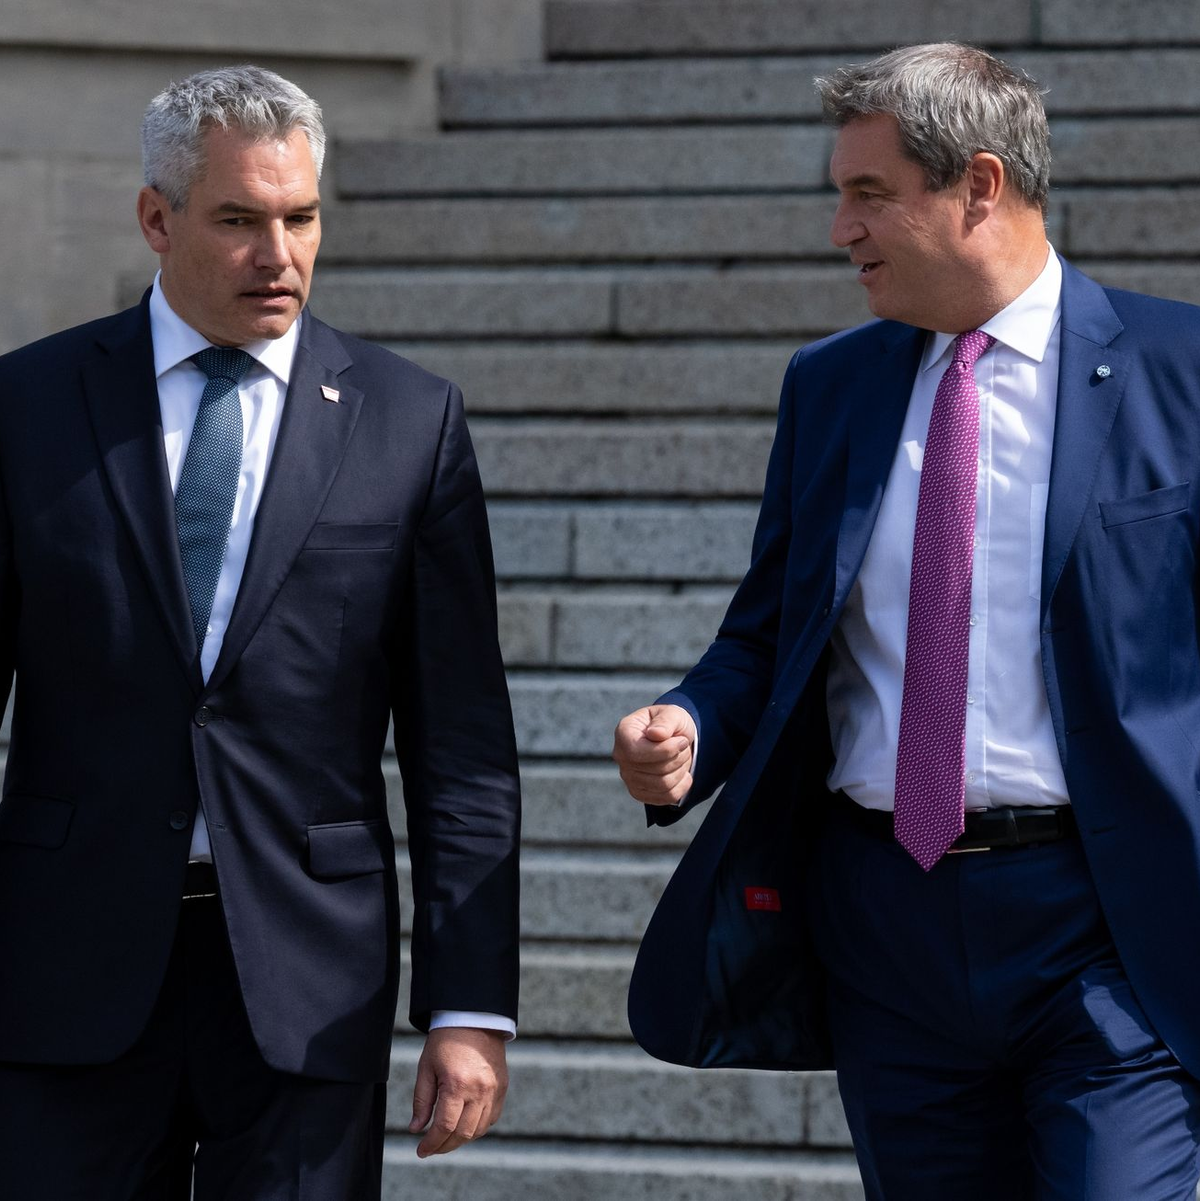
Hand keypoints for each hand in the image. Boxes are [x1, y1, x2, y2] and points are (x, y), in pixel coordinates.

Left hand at [408, 1027, 508, 1156]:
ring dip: (461, 1139)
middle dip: (444, 1146)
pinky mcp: (502, 1087)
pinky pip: (492, 1118)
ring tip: (446, 1138)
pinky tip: (465, 1125)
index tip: (421, 1151)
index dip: (431, 1144)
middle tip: (432, 1148)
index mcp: (457, 1084)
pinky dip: (478, 1127)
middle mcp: (479, 1090)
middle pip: (463, 1133)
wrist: (474, 1018)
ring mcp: (494, 1090)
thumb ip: (422, 1101)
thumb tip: (416, 1129)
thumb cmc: (446, 1041)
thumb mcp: (426, 1067)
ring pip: (479, 1130)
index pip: (444, 1127)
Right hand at [613, 704, 696, 805]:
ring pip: (663, 785)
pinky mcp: (640, 793)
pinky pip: (667, 797)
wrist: (673, 738)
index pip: (637, 752)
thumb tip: (655, 734)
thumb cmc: (670, 723)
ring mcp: (628, 778)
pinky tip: (683, 773)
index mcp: (624, 733)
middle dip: (679, 757)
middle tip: (683, 745)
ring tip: (682, 757)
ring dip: (682, 770)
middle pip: (656, 770)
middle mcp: (621, 757)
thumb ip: (665, 721)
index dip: (665, 750)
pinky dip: (682, 785)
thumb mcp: (672, 714)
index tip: (682, 740)